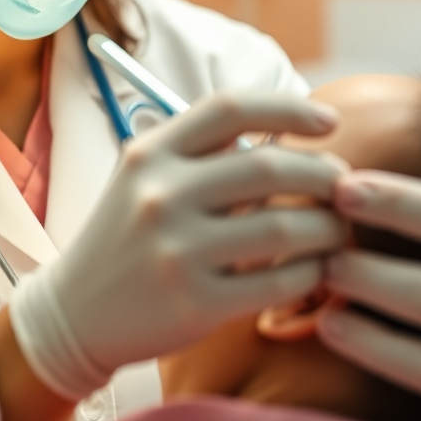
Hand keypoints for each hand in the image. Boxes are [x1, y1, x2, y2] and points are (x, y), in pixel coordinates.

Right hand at [9, 92, 347, 400]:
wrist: (75, 313)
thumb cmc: (125, 237)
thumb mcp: (145, 177)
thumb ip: (203, 152)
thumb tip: (287, 132)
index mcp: (151, 153)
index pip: (230, 107)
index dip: (289, 107)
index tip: (329, 121)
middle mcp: (161, 194)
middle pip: (270, 166)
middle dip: (325, 173)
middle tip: (345, 185)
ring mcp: (177, 250)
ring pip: (285, 227)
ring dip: (329, 227)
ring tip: (338, 230)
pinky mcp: (195, 304)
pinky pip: (280, 282)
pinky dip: (311, 273)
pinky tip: (315, 269)